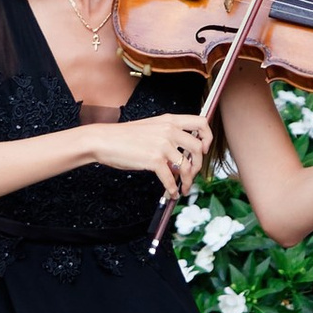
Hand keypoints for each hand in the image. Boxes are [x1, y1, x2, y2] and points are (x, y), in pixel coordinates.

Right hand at [88, 111, 208, 197]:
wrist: (104, 140)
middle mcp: (169, 130)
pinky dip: (172, 189)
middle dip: (198, 165)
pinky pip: (171, 178)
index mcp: (170, 120)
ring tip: (183, 188)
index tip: (204, 149)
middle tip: (192, 174)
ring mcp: (162, 144)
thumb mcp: (151, 127)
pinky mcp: (154, 159)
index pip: (201, 122)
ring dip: (188, 181)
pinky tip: (171, 193)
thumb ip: (168, 135)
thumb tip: (181, 155)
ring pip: (187, 166)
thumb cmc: (124, 136)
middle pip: (199, 148)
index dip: (208, 137)